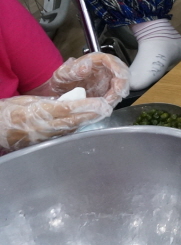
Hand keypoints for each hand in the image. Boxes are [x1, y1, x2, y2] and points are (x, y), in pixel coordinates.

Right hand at [0, 95, 114, 151]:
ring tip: (100, 114)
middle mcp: (42, 127)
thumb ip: (47, 102)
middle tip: (107, 109)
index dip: (85, 106)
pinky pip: (63, 135)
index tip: (100, 103)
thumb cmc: (6, 112)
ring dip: (86, 122)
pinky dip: (75, 128)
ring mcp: (43, 137)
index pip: (66, 109)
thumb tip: (68, 101)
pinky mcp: (43, 144)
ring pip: (70, 129)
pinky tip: (84, 123)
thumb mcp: (25, 101)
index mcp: (36, 112)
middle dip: (91, 115)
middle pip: (73, 121)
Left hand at [42, 53, 130, 105]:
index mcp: (96, 61)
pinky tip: (106, 106)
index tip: (120, 77)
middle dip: (122, 83)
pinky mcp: (108, 93)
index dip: (119, 68)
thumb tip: (86, 66)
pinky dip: (112, 101)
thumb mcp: (63, 74)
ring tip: (108, 103)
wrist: (59, 93)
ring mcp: (108, 82)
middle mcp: (105, 70)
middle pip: (121, 73)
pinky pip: (115, 96)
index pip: (112, 60)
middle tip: (119, 93)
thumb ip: (73, 70)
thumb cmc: (61, 80)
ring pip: (120, 86)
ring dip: (117, 95)